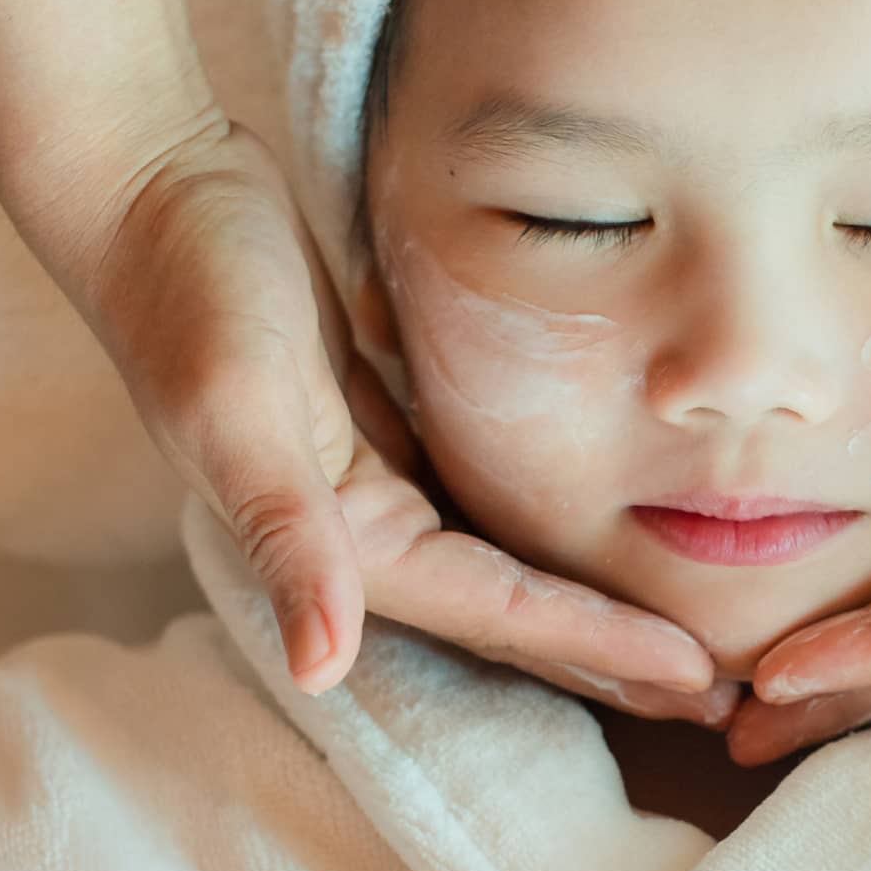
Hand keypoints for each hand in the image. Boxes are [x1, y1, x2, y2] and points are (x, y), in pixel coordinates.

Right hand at [65, 109, 722, 708]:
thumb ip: (285, 533)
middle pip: (513, 605)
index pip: (498, 610)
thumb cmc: (193, 292)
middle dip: (608, 646)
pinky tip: (596, 511)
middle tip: (713, 678)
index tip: (693, 670)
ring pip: (504, 549)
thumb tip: (322, 664)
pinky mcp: (386, 415)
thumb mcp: (236, 407)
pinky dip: (543, 511)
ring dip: (582, 590)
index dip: (596, 643)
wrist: (157, 193)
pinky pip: (483, 483)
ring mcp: (379, 468)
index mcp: (346, 533)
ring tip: (671, 615)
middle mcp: (367, 520)